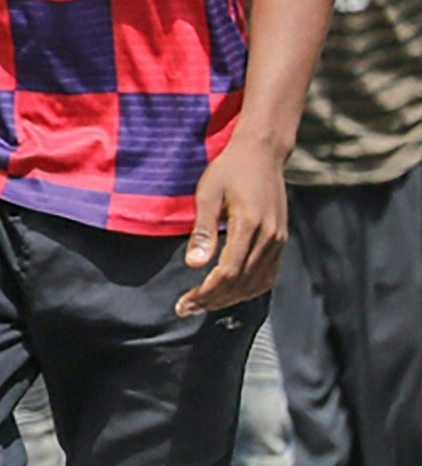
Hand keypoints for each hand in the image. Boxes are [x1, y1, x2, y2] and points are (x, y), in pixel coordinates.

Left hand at [182, 144, 289, 317]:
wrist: (262, 155)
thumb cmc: (229, 170)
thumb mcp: (207, 193)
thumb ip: (201, 230)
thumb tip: (194, 265)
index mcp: (250, 225)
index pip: (228, 272)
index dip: (205, 293)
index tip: (183, 304)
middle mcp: (270, 237)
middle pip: (242, 282)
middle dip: (213, 300)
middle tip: (186, 309)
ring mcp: (279, 241)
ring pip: (257, 283)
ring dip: (230, 298)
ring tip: (203, 304)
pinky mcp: (281, 241)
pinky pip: (268, 275)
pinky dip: (248, 288)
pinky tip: (228, 292)